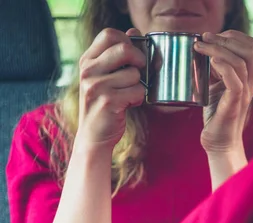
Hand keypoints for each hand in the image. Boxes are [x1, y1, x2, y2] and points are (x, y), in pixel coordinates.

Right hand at [76, 28, 146, 151]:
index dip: (128, 41)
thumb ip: (117, 55)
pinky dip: (139, 98)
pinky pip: (138, 91)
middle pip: (124, 49)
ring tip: (128, 95)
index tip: (133, 56)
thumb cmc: (104, 104)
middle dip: (140, 60)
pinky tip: (129, 104)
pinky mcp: (108, 101)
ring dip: (139, 85)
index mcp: (87, 60)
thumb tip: (134, 31)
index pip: (109, 34)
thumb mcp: (105, 76)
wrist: (93, 136)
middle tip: (139, 73)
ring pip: (134, 73)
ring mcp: (96, 85)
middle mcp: (88, 70)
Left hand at [194, 30, 252, 152]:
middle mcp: (250, 82)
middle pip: (250, 49)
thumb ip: (215, 70)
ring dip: (218, 50)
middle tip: (204, 38)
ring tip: (200, 47)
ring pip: (240, 62)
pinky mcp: (235, 104)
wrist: (219, 142)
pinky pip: (235, 80)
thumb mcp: (215, 86)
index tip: (212, 36)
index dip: (233, 35)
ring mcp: (244, 93)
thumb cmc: (216, 116)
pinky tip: (211, 63)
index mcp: (247, 76)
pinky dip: (223, 67)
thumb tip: (202, 51)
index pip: (251, 46)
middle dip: (225, 38)